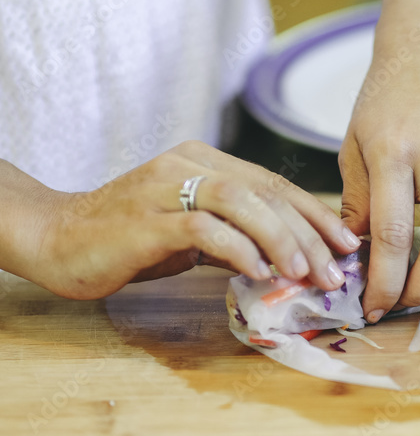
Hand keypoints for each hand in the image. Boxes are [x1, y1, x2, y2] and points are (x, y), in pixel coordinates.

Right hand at [36, 140, 359, 299]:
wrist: (57, 238)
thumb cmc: (129, 239)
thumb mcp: (191, 234)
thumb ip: (234, 237)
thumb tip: (287, 262)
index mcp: (205, 161)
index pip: (274, 184)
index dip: (316, 214)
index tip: (347, 245)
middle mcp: (190, 163)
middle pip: (266, 193)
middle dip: (309, 234)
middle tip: (335, 272)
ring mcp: (167, 186)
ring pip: (242, 202)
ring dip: (281, 238)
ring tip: (306, 274)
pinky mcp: (147, 218)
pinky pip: (204, 229)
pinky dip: (239, 250)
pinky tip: (261, 274)